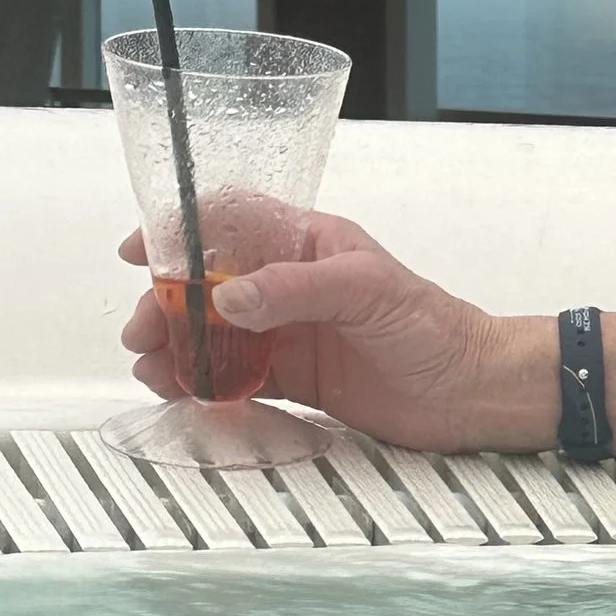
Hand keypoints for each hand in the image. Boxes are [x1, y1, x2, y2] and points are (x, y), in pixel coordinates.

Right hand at [118, 212, 553, 452]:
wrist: (473, 392)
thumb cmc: (437, 327)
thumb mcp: (366, 290)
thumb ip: (295, 290)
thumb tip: (228, 296)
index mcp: (308, 243)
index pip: (230, 221)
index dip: (180, 230)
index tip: (141, 251)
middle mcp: (293, 285)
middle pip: (208, 285)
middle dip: (166, 304)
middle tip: (143, 332)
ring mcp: (292, 333)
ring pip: (216, 335)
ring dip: (178, 348)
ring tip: (154, 370)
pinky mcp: (298, 379)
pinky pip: (239, 378)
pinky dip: (208, 385)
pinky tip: (187, 394)